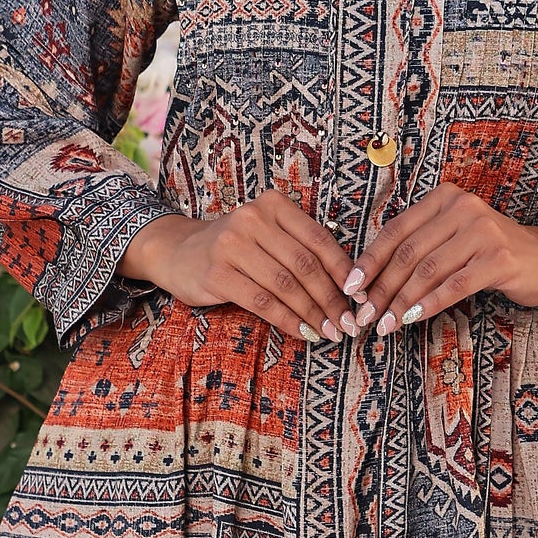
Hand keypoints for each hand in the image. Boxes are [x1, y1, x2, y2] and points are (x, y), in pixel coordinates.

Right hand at [120, 193, 358, 343]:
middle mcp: (252, 219)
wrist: (178, 252)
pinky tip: (303, 332)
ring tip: (329, 332)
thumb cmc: (235, 248)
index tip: (359, 296)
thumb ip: (300, 249)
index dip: (343, 270)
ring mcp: (232, 245)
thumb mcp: (267, 235)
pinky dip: (287, 320)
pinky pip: (262, 301)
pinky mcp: (217, 273)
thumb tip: (347, 286)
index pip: (318, 238)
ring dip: (312, 313)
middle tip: (347, 323)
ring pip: (285, 284)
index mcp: (273, 204)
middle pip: (304, 263)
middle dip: (331, 298)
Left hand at [350, 184, 537, 333]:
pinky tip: (413, 319)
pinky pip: (454, 285)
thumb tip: (372, 282)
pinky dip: (430, 304)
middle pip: (408, 252)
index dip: (369, 261)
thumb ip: (420, 249)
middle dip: (381, 288)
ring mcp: (482, 231)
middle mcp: (462, 207)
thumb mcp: (453, 239)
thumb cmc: (491, 253)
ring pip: (427, 270)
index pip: (396, 230)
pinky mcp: (498, 258)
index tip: (350, 288)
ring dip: (401, 301)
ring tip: (385, 324)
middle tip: (365, 315)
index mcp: (444, 198)